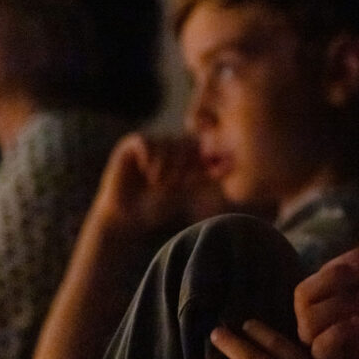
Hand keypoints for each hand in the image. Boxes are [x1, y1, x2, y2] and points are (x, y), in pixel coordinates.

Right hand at [87, 132, 224, 234]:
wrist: (127, 218)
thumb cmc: (156, 207)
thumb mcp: (185, 190)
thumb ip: (205, 175)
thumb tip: (231, 164)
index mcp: (182, 155)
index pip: (198, 146)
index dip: (198, 160)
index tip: (191, 179)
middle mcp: (167, 146)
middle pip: (183, 142)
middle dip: (182, 163)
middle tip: (173, 182)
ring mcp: (149, 144)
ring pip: (165, 142)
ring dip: (164, 163)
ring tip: (156, 182)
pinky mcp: (130, 145)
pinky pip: (145, 141)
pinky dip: (148, 157)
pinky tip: (146, 172)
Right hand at [294, 230, 358, 358]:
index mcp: (321, 302)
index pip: (318, 275)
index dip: (339, 264)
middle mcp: (312, 322)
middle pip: (303, 294)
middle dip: (332, 278)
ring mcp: (316, 344)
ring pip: (308, 319)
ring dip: (338, 305)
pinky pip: (322, 345)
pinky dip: (340, 330)